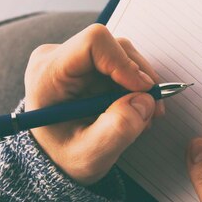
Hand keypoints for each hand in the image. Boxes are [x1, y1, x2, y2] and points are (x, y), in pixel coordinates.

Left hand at [24, 23, 163, 185]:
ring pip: (122, 54)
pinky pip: (122, 64)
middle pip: (113, 46)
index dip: (124, 62)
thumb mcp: (90, 155)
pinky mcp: (88, 66)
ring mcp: (74, 59)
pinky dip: (136, 86)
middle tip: (153, 109)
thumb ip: (117, 130)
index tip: (143, 90)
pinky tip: (134, 110)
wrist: (54, 159)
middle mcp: (59, 58)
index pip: (93, 42)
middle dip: (140, 77)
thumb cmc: (63, 158)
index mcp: (49, 73)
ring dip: (141, 84)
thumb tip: (145, 102)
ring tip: (144, 116)